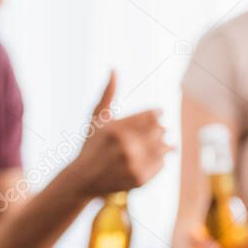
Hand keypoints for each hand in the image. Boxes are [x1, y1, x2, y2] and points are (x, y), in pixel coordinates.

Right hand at [67, 71, 172, 195]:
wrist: (83, 179)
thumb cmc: (90, 144)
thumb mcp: (96, 118)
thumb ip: (107, 94)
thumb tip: (113, 69)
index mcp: (116, 129)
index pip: (151, 116)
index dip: (157, 113)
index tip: (158, 113)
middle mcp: (125, 147)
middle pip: (159, 131)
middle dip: (159, 129)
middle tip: (158, 128)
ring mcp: (133, 164)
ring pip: (163, 147)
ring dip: (164, 143)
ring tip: (160, 142)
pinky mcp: (140, 179)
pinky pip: (161, 164)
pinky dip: (160, 159)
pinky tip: (153, 156)